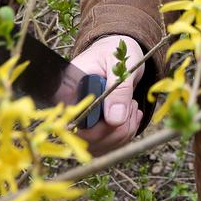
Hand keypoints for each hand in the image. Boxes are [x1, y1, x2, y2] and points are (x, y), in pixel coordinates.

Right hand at [72, 34, 146, 154]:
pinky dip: (124, 135)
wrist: (117, 54)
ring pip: (99, 146)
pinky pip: (106, 147)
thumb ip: (119, 88)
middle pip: (88, 139)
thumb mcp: (121, 64)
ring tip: (131, 106)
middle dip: (118, 128)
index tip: (124, 109)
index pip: (75, 119)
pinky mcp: (90, 131)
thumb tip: (115, 119)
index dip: (100, 124)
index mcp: (69, 87)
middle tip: (132, 104)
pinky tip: (131, 117)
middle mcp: (69, 108)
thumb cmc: (116, 53)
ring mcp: (79, 122)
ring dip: (124, 131)